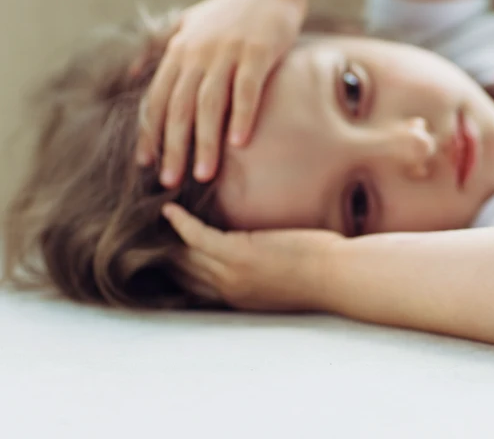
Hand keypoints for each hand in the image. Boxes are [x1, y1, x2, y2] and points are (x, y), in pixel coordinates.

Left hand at [138, 0, 307, 187]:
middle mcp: (197, 53)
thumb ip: (160, 49)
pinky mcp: (257, 52)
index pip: (156, 99)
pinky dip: (241, 117)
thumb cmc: (231, 12)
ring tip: (204, 174)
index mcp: (178, 51)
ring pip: (210, 104)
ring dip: (205, 143)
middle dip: (172, 148)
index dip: (150, 133)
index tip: (147, 164)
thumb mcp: (188, 24)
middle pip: (179, 108)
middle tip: (171, 181)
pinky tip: (240, 143)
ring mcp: (227, 53)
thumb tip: (131, 74)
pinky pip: (247, 90)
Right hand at [161, 203, 342, 311]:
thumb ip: (261, 270)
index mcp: (238, 297)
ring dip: (164, 235)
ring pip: (183, 255)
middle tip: (140, 230)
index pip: (194, 286)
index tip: (160, 250)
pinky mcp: (238, 253)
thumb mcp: (283, 278)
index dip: (174, 268)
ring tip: (149, 214)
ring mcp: (231, 273)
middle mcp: (228, 289)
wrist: (341, 276)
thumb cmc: (324, 273)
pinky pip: (196, 237)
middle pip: (180, 272)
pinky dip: (180, 222)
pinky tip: (169, 208)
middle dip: (160, 253)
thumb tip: (258, 252)